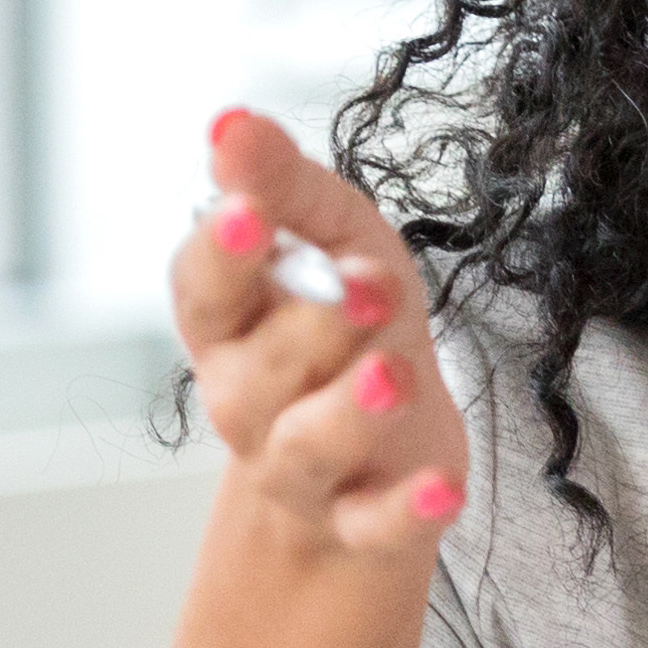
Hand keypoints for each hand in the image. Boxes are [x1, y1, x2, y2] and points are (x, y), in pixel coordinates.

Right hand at [169, 110, 470, 562]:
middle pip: (257, 372)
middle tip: (366, 283)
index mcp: (233, 325)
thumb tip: (231, 122)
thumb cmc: (346, 331)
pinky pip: (371, 525)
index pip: (205, 290)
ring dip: (349, 410)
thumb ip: (285, 186)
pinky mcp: (359, 522)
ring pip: (307, 447)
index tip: (249, 211)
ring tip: (392, 372)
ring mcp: (299, 468)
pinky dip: (405, 512)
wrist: (371, 459)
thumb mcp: (331, 241)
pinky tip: (442, 492)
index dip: (221, 255)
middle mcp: (249, 401)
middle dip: (310, 327)